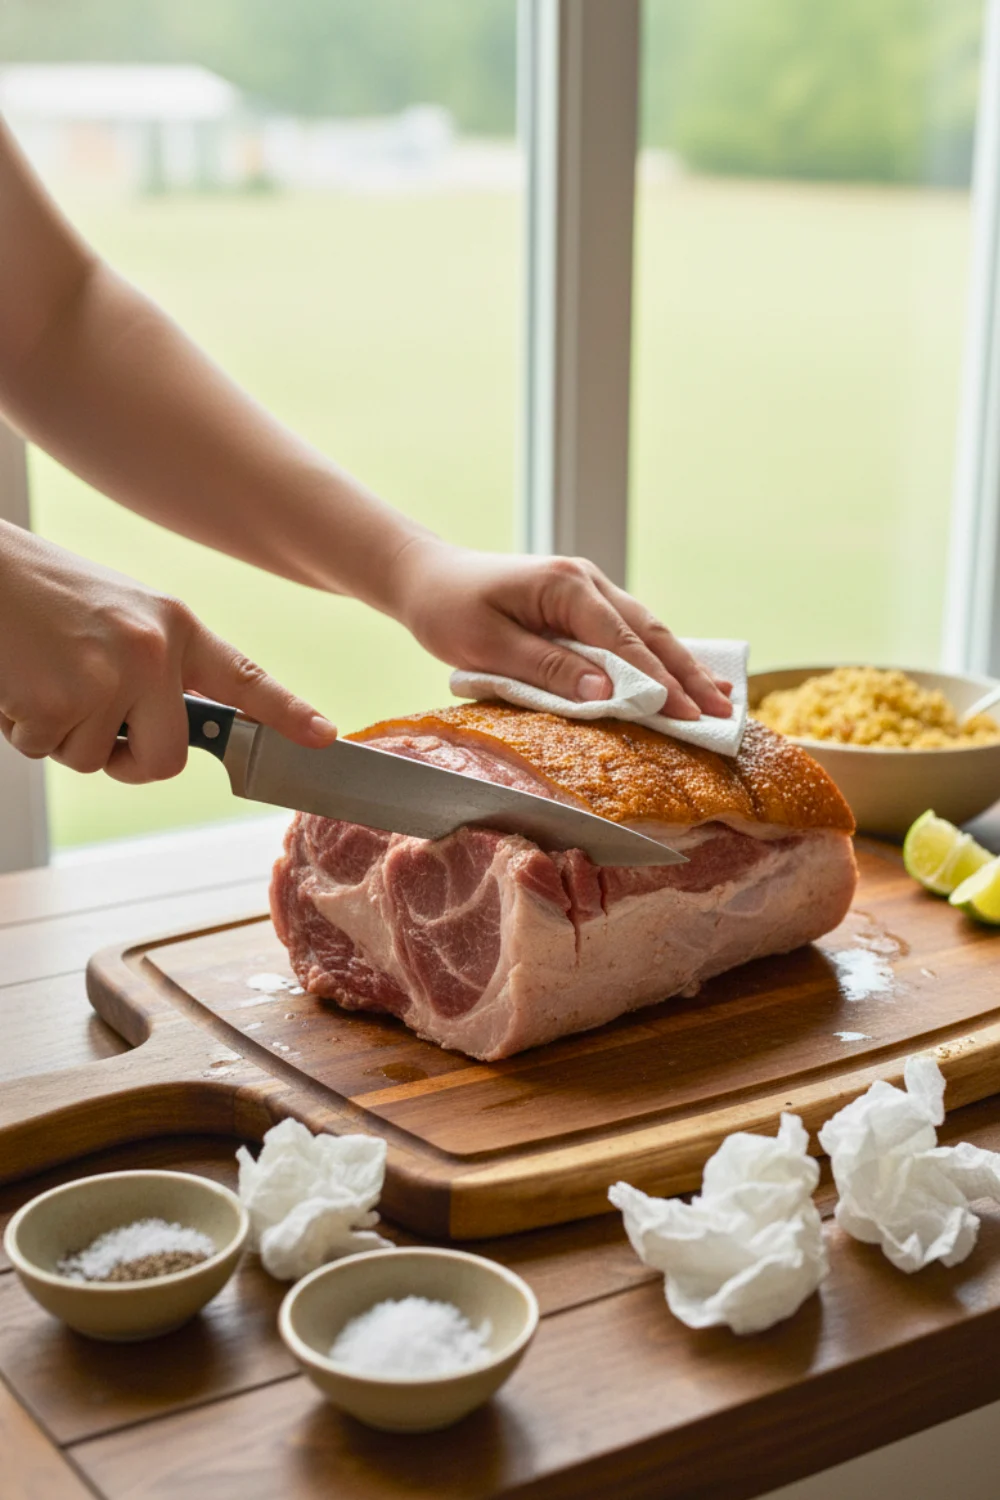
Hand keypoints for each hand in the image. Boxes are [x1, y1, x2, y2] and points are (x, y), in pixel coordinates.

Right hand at [0, 523, 336, 781]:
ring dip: (61, 735)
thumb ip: (154, 666)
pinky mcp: (59, 702)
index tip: (325, 737)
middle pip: (168, 759)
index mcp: (173, 626)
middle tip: (87, 716)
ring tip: (40, 674)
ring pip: (97, 760)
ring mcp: (108, 677)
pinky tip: (15, 680)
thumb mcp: (117, 614)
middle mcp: (153, 651)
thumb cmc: (38, 596)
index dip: (285, 712)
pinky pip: (48, 753)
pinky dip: (23, 730)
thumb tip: (164, 731)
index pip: (242, 677)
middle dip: (127, 760)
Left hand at [392, 539, 732, 719]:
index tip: (688, 716)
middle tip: (723, 714)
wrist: (424, 577)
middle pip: (650, 632)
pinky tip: (682, 677)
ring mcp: (587, 589)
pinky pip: (629, 632)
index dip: (658, 682)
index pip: (624, 641)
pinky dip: (658, 657)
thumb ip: (548, 669)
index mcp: (565, 587)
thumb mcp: (488, 646)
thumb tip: (607, 695)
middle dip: (688, 675)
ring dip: (682, 666)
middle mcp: (586, 582)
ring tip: (720, 701)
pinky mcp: (581, 604)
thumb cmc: (447, 611)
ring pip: (647, 630)